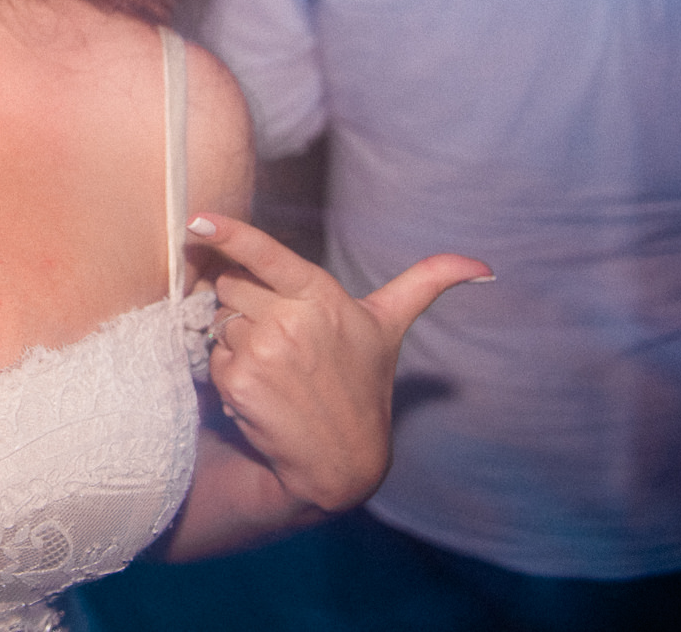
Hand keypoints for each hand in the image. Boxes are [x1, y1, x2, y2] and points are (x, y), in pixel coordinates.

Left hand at [189, 212, 490, 512]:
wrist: (340, 460)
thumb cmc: (362, 384)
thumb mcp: (390, 328)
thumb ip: (426, 284)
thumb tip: (483, 266)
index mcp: (321, 295)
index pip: (266, 254)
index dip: (230, 234)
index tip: (197, 219)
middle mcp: (292, 319)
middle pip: (229, 283)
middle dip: (242, 301)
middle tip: (277, 334)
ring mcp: (263, 352)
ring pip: (217, 319)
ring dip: (234, 338)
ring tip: (274, 366)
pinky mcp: (238, 381)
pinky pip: (210, 356)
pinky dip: (226, 370)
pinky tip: (260, 389)